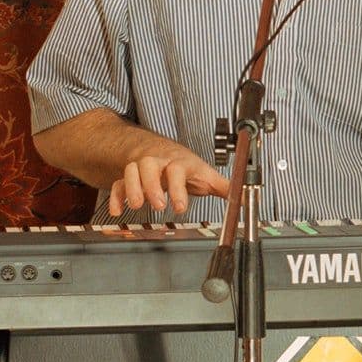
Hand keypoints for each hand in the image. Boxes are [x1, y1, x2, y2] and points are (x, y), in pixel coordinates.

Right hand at [108, 146, 229, 217]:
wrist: (160, 150)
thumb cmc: (185, 166)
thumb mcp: (205, 174)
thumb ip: (224, 186)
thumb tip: (245, 196)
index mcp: (179, 163)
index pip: (177, 170)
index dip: (178, 188)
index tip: (180, 207)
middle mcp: (159, 163)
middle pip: (150, 165)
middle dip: (152, 185)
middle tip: (159, 206)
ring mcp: (141, 169)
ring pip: (131, 170)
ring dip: (133, 188)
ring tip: (138, 206)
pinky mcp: (128, 179)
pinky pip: (117, 183)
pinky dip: (116, 196)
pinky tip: (118, 211)